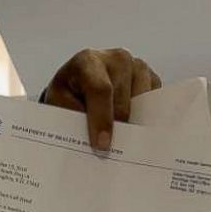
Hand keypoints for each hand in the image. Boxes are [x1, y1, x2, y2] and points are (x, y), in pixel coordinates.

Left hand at [43, 48, 161, 150]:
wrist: (78, 81)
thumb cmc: (67, 93)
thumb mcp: (58, 102)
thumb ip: (72, 116)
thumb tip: (94, 141)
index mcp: (88, 61)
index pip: (100, 90)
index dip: (101, 119)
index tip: (102, 145)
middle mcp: (116, 59)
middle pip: (123, 100)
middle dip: (117, 128)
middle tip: (111, 152)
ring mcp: (137, 66)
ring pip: (141, 102)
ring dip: (131, 123)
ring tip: (120, 142)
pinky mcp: (151, 78)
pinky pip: (152, 103)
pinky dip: (142, 119)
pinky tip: (131, 131)